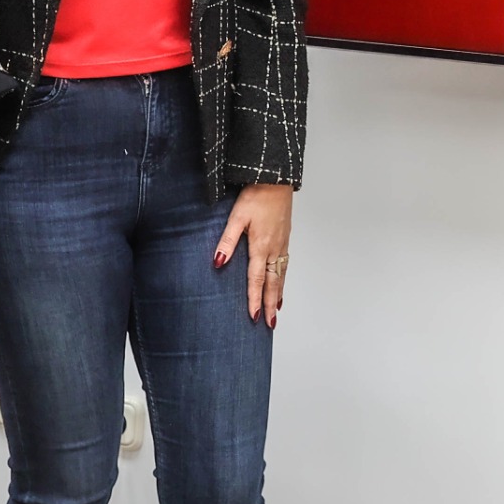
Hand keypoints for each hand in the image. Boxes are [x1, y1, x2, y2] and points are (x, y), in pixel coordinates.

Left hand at [215, 184, 292, 328]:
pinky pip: (285, 264)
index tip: (254, 317)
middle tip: (270, 324)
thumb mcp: (236, 217)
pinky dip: (283, 278)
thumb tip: (217, 263)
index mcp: (261, 245)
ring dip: (279, 294)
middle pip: (273, 282)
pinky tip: (281, 281)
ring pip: (281, 275)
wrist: (276, 179)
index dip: (255, 300)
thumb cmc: (256, 195)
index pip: (256, 279)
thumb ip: (226, 241)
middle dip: (271, 304)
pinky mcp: (285, 237)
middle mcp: (274, 248)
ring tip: (277, 310)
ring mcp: (282, 243)